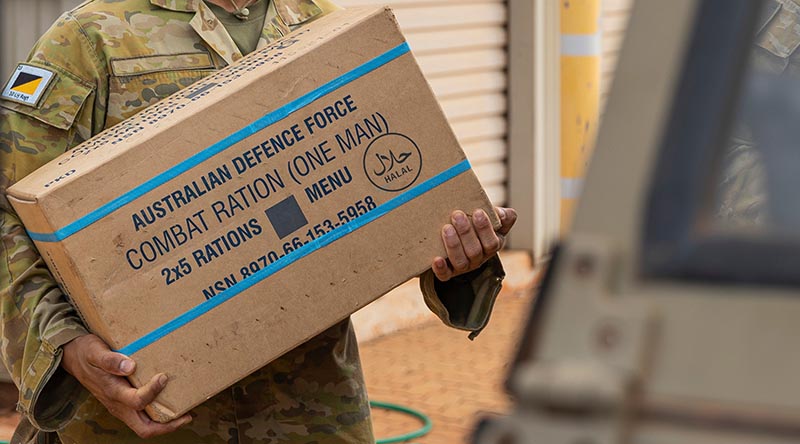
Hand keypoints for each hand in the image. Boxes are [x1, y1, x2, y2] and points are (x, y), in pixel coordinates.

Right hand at [61, 334, 190, 437]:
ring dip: (164, 423)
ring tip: (185, 413)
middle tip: (187, 416)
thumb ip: (110, 360)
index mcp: (112, 392)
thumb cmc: (85, 352)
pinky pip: (141, 416)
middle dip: (167, 426)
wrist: (72, 357)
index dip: (153, 392)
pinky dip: (157, 415)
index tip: (164, 377)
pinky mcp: (122, 402)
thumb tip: (130, 366)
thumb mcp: (95, 351)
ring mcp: (120, 406)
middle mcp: (117, 404)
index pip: (137, 401)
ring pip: (144, 425)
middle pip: (143, 428)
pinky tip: (170, 402)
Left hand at [432, 207, 516, 280]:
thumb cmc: (477, 223)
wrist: (458, 234)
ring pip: (461, 261)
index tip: (477, 212)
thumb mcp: (493, 218)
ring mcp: (464, 266)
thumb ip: (503, 215)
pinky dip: (441, 268)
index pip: (492, 242)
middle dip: (466, 232)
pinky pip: (445, 274)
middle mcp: (479, 258)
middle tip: (457, 215)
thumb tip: (501, 215)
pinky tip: (436, 259)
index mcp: (492, 245)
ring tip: (446, 228)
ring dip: (454, 245)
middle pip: (475, 251)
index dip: (485, 228)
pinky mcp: (448, 272)